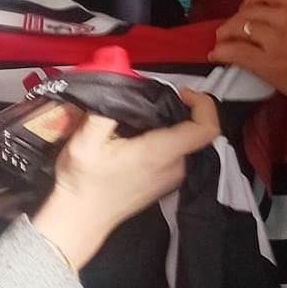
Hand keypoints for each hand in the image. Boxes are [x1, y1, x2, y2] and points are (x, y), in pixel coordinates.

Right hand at [30, 91, 219, 270]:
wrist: (79, 221)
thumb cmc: (82, 181)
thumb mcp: (84, 140)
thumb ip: (105, 105)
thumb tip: (115, 66)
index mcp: (160, 154)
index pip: (206, 129)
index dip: (203, 103)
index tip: (179, 91)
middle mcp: (175, 167)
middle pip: (196, 130)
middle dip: (180, 107)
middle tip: (150, 96)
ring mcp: (172, 177)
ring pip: (186, 140)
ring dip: (171, 122)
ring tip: (140, 112)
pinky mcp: (165, 181)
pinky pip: (177, 152)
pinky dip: (166, 136)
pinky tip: (138, 132)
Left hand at [210, 0, 286, 113]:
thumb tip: (281, 19)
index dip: (251, 0)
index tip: (248, 9)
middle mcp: (285, 13)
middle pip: (248, 10)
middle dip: (236, 20)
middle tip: (232, 30)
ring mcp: (274, 37)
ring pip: (238, 28)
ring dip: (226, 35)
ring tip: (221, 43)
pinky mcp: (267, 62)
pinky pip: (235, 52)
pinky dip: (222, 52)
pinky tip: (216, 56)